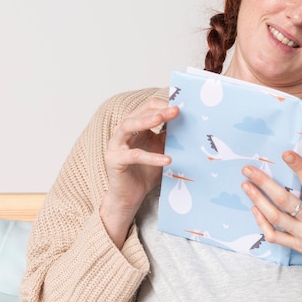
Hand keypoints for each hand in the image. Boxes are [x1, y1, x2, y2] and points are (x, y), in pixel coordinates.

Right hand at [100, 97, 178, 247]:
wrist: (130, 196)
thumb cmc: (145, 172)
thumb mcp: (161, 150)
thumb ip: (169, 136)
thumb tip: (187, 123)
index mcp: (134, 127)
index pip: (146, 108)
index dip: (162, 105)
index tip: (181, 107)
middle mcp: (122, 132)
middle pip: (137, 113)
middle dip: (157, 110)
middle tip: (175, 110)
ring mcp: (115, 145)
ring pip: (127, 126)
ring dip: (145, 121)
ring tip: (162, 119)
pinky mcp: (114, 161)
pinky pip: (133, 155)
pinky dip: (151, 157)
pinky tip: (167, 159)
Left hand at [241, 151, 301, 301]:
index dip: (299, 168)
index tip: (285, 154)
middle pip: (283, 199)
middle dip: (263, 183)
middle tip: (248, 169)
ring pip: (274, 217)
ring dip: (257, 200)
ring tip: (245, 185)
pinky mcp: (299, 247)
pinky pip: (275, 236)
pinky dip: (262, 224)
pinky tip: (255, 210)